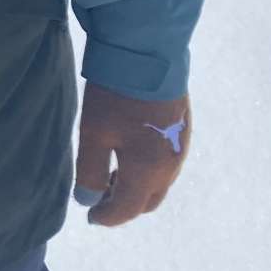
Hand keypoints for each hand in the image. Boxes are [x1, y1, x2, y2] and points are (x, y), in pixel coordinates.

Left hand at [73, 82, 190, 227]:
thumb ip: (90, 171)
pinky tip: (131, 155)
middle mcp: (170, 165)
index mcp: (148, 171)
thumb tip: (87, 201)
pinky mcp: (183, 129)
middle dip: (125, 206)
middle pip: (149, 200)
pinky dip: (149, 171)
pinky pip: (167, 164)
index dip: (108, 217)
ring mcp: (180, 147)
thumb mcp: (94, 133)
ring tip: (112, 175)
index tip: (91, 217)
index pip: (128, 209)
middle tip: (100, 198)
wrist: (150, 52)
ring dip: (138, 187)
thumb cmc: (116, 95)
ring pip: (160, 183)